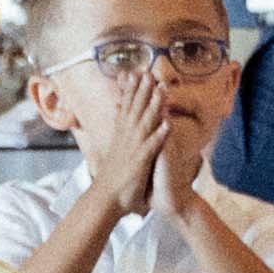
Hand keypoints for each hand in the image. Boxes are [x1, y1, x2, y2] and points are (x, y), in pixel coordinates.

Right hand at [72, 52, 174, 209]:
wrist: (105, 200)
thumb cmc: (112, 180)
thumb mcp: (115, 154)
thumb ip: (120, 140)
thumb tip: (118, 130)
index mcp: (121, 136)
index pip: (126, 108)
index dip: (132, 90)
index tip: (136, 75)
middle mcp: (125, 138)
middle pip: (135, 110)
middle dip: (142, 90)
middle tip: (148, 72)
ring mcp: (133, 149)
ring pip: (144, 122)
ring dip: (153, 105)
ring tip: (161, 89)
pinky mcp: (139, 162)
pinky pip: (152, 146)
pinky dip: (159, 135)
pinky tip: (168, 123)